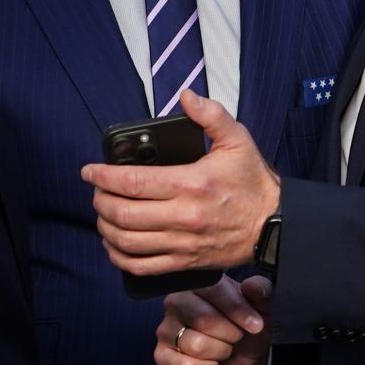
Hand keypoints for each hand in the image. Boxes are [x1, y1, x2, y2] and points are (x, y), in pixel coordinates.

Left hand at [80, 90, 279, 273]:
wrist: (274, 225)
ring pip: (129, 243)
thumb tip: (186, 97)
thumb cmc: (253, 182)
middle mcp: (184, 216)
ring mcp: (183, 243)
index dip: (104, 176)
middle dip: (101, 201)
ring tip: (103, 214)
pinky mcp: (186, 262)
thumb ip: (210, 115)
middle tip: (96, 191)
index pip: (135, 182)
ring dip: (107, 228)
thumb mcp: (237, 140)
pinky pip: (144, 267)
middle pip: (125, 213)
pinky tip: (115, 244)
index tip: (90, 171)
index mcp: (192, 183)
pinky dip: (121, 257)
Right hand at [155, 275, 272, 364]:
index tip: (256, 325)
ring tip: (223, 349)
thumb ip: (260, 291)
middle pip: (202, 318)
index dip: (236, 309)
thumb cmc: (246, 328)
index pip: (212, 289)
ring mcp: (166, 329)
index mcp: (198, 283)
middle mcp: (175, 301)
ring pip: (196, 345)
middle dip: (229, 334)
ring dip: (220, 352)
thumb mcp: (262, 308)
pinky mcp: (163, 357)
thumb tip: (252, 287)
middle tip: (236, 337)